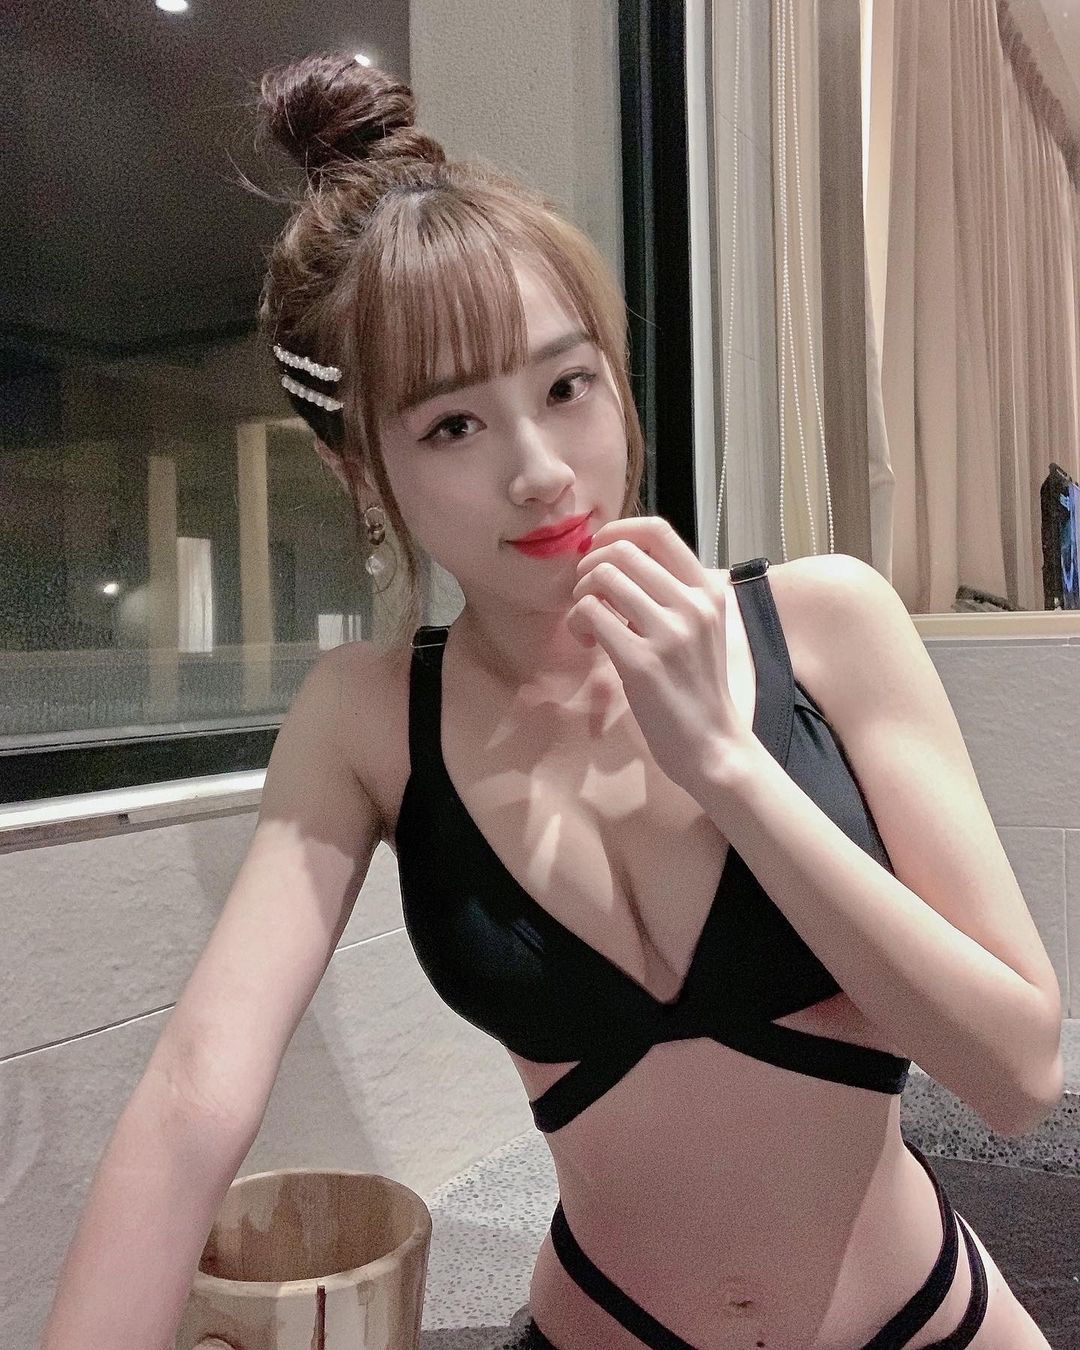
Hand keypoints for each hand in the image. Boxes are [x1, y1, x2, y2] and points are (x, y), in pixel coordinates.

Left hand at [567, 516, 750, 794]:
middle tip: (586, 596)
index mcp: (708, 590)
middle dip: (589, 567)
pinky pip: (591, 613)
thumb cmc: (699, 688)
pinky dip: (577, 623)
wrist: (713, 744)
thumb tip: (619, 562)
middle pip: (621, 551)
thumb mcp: (701, 628)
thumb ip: (672, 593)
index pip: (657, 530)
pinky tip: (587, 643)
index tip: (597, 552)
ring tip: (587, 624)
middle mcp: (692, 603)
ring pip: (601, 578)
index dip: (616, 531)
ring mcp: (668, 632)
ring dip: (580, 595)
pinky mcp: (642, 661)